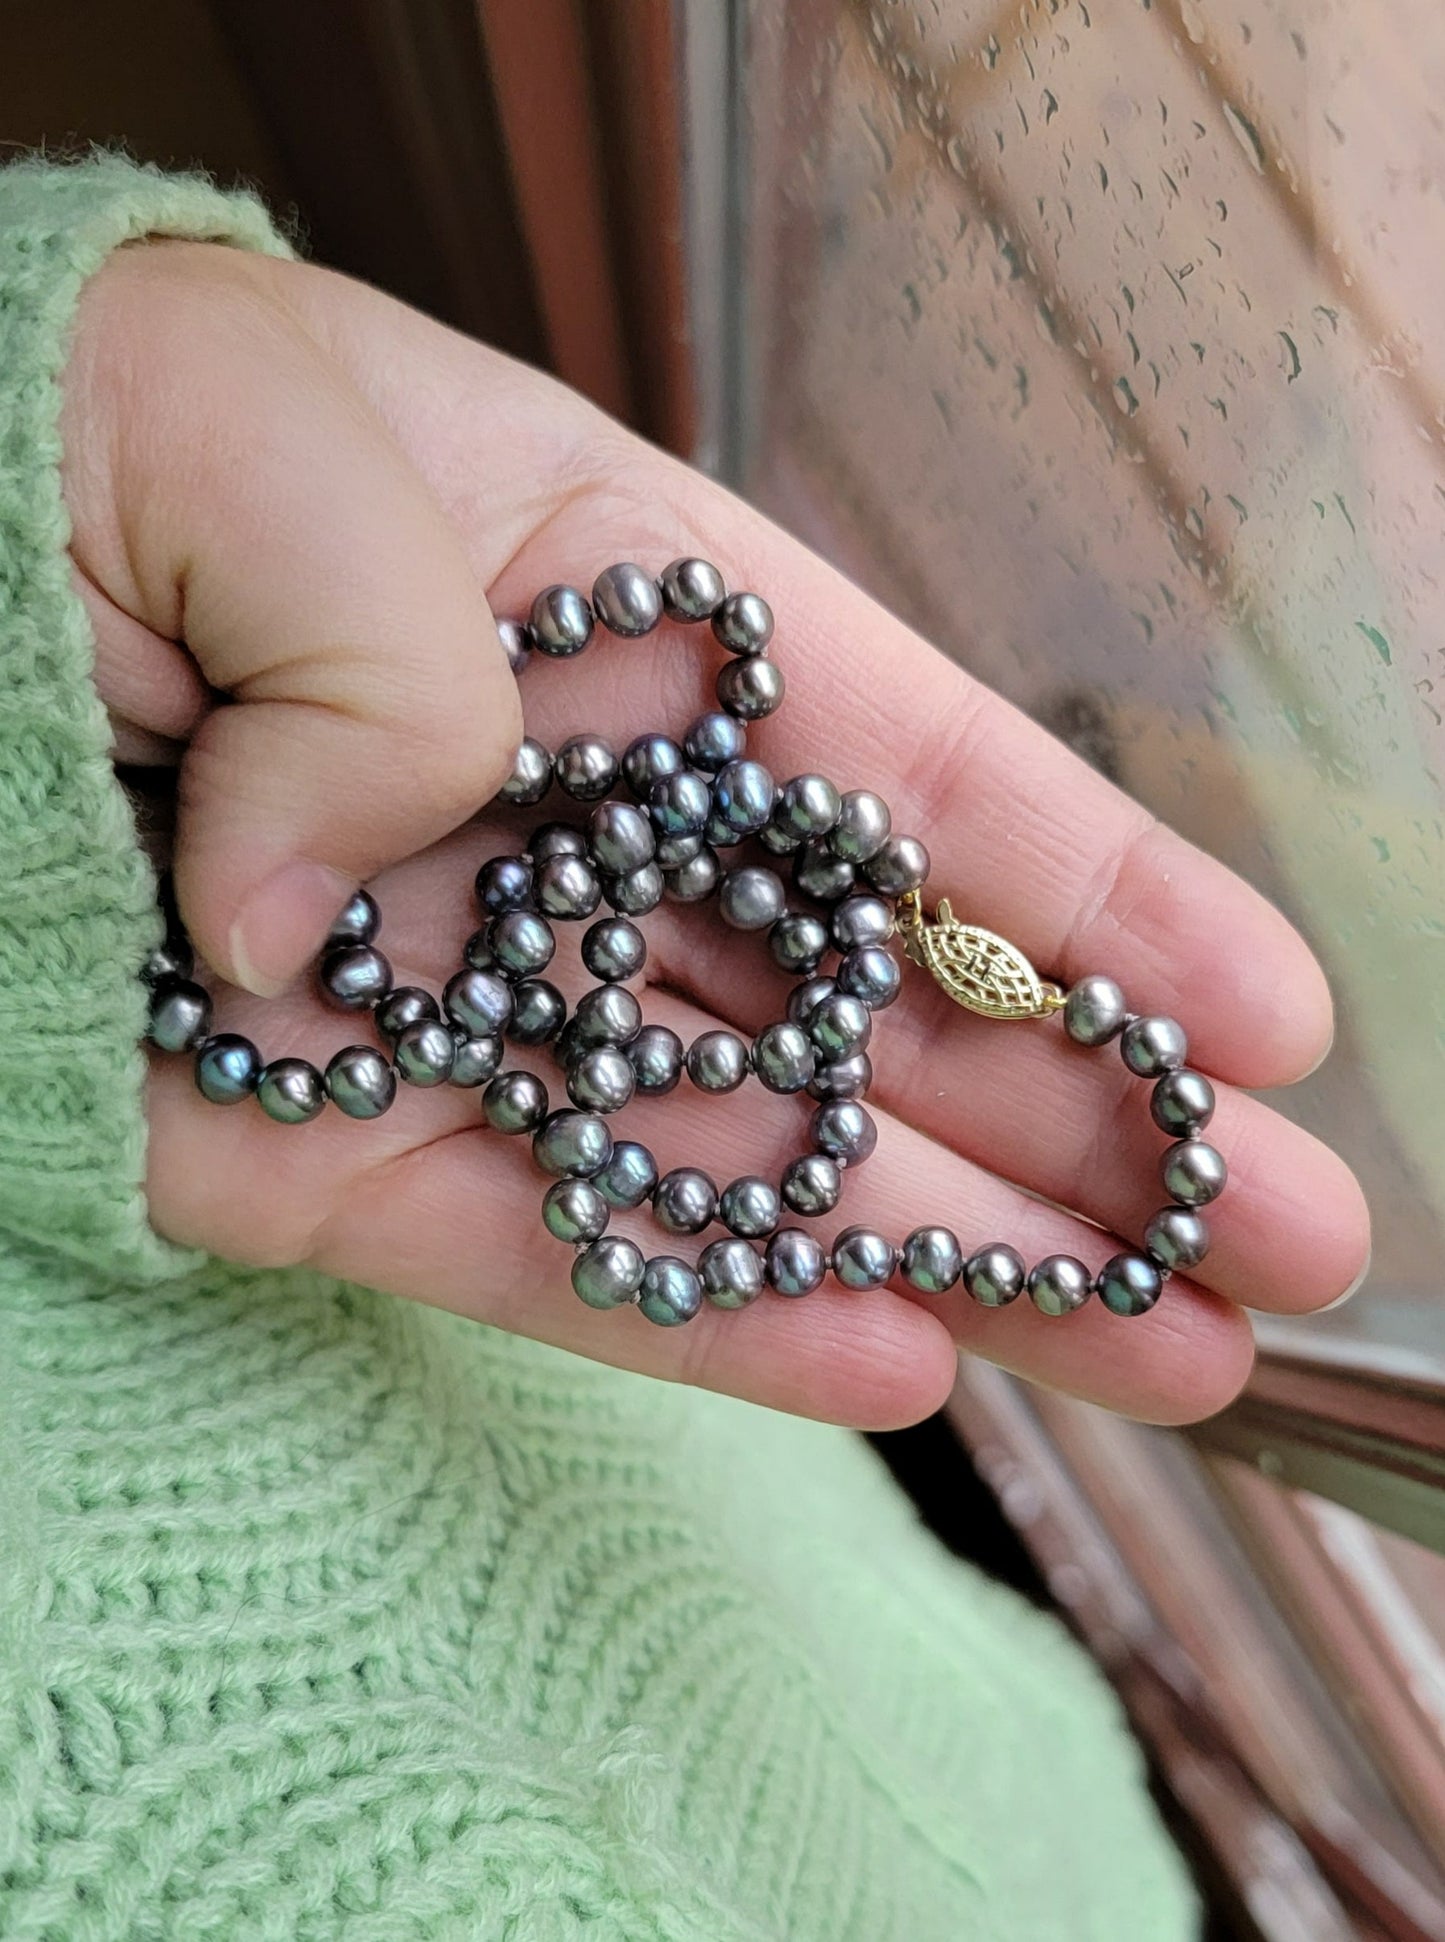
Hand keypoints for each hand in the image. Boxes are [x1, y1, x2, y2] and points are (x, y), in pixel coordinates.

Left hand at [67, 242, 1370, 1429]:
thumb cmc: (48, 429)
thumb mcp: (272, 443)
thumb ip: (412, 665)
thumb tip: (368, 909)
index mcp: (596, 613)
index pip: (891, 771)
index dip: (1086, 897)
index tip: (1263, 1015)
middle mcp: (558, 828)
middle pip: (858, 996)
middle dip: (1074, 1117)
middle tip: (1268, 1238)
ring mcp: (448, 1002)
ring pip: (738, 1150)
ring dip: (948, 1251)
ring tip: (1158, 1346)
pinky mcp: (304, 1145)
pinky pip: (531, 1246)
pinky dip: (701, 1308)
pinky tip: (895, 1364)